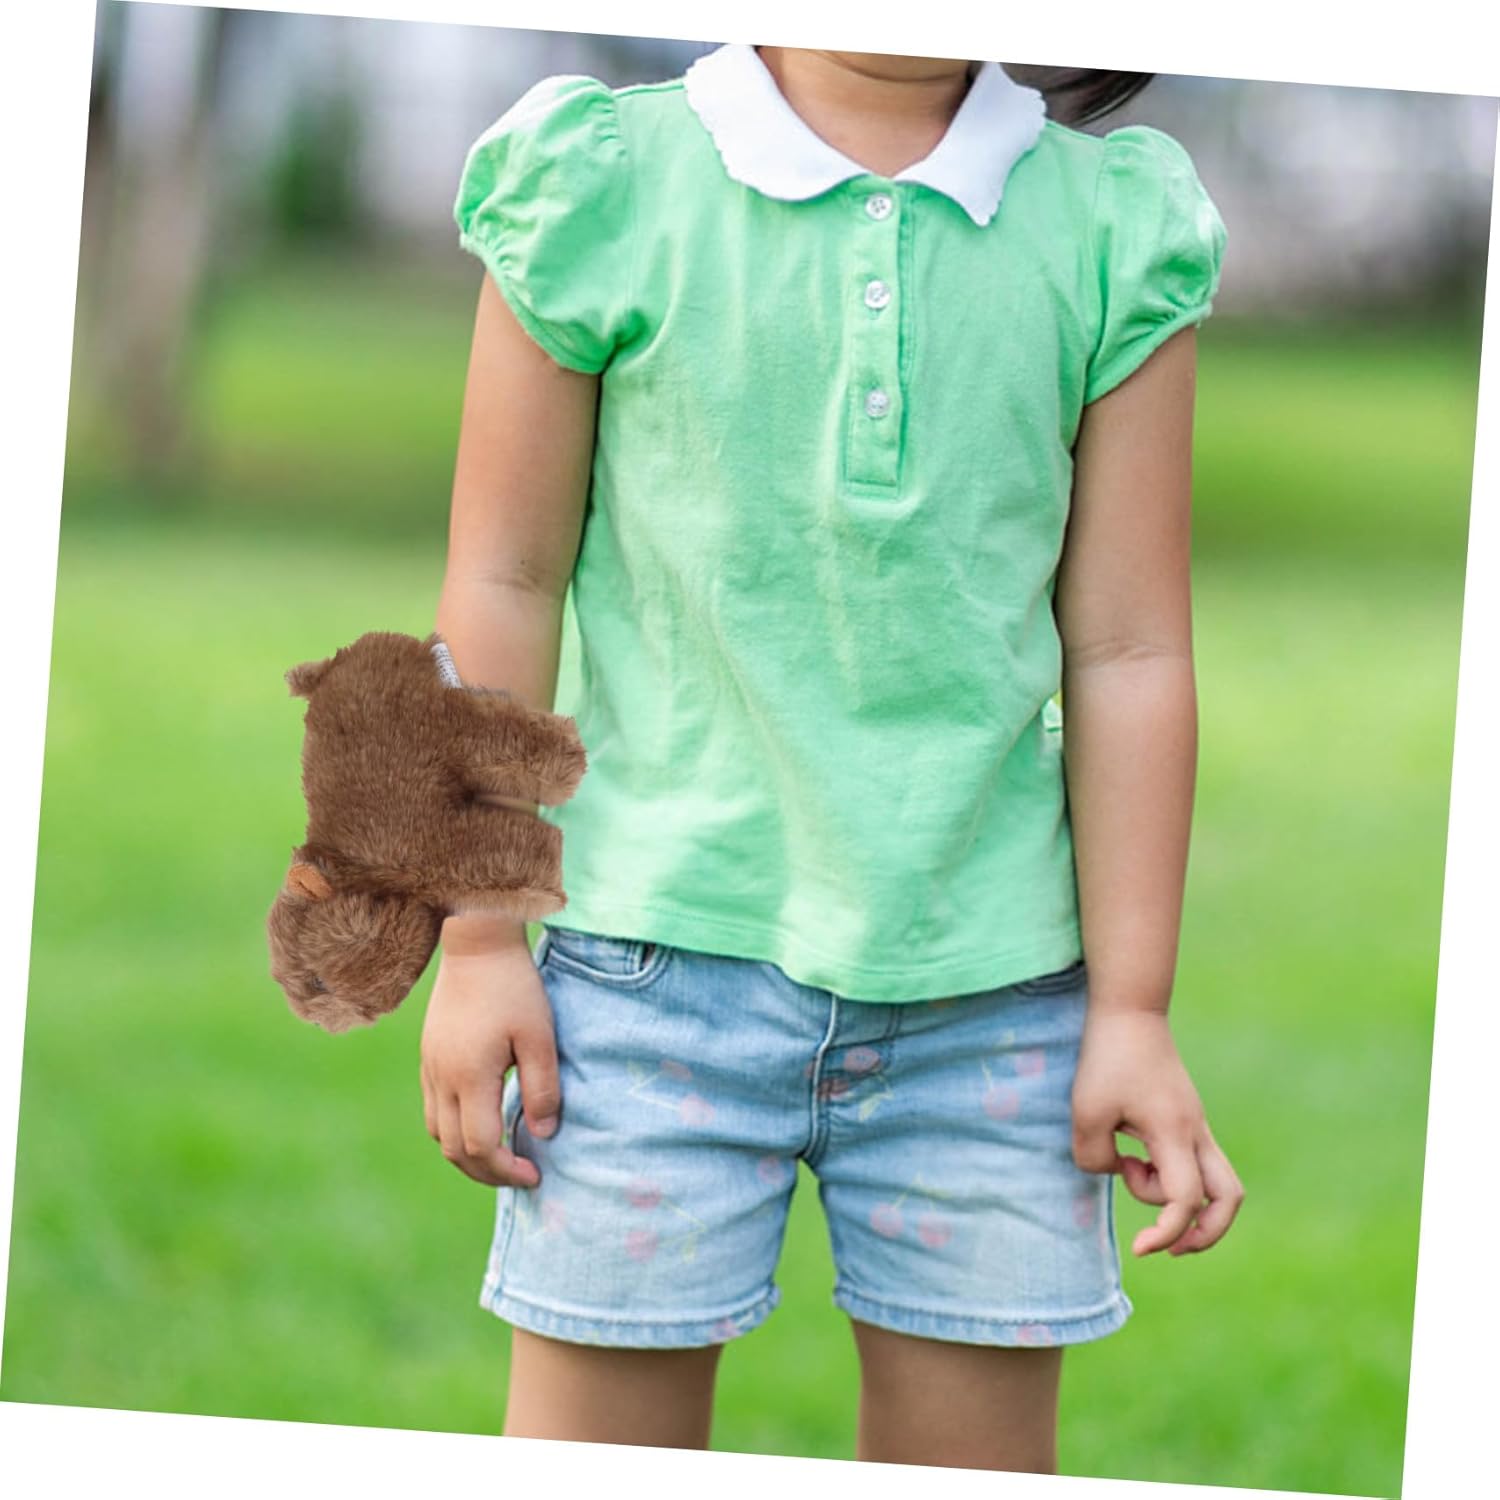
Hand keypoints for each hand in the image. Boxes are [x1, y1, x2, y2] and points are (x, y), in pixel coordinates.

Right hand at [419, 938, 559, 1187]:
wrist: (477, 945)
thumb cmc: (514, 988)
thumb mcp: (539, 1036)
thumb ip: (542, 1087)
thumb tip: (544, 1135)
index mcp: (470, 1076)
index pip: (481, 1147)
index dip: (506, 1170)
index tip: (535, 1173)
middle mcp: (442, 1079)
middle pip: (454, 1150)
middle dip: (487, 1173)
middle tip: (521, 1175)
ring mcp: (430, 1069)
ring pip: (439, 1134)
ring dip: (467, 1154)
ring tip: (501, 1157)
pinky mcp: (429, 1058)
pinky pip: (434, 1110)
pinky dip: (455, 1130)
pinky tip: (481, 1123)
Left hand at [1070, 1008, 1243, 1254]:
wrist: (1130, 1011)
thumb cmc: (1106, 1058)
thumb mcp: (1085, 1112)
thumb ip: (1095, 1158)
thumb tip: (1117, 1172)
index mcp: (1173, 1133)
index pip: (1186, 1200)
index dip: (1167, 1232)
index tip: (1139, 1247)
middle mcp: (1195, 1133)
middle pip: (1229, 1199)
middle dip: (1205, 1234)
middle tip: (1166, 1246)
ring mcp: (1196, 1126)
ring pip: (1216, 1184)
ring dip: (1178, 1200)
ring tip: (1129, 1171)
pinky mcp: (1187, 1120)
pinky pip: (1194, 1165)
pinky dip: (1169, 1177)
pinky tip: (1131, 1157)